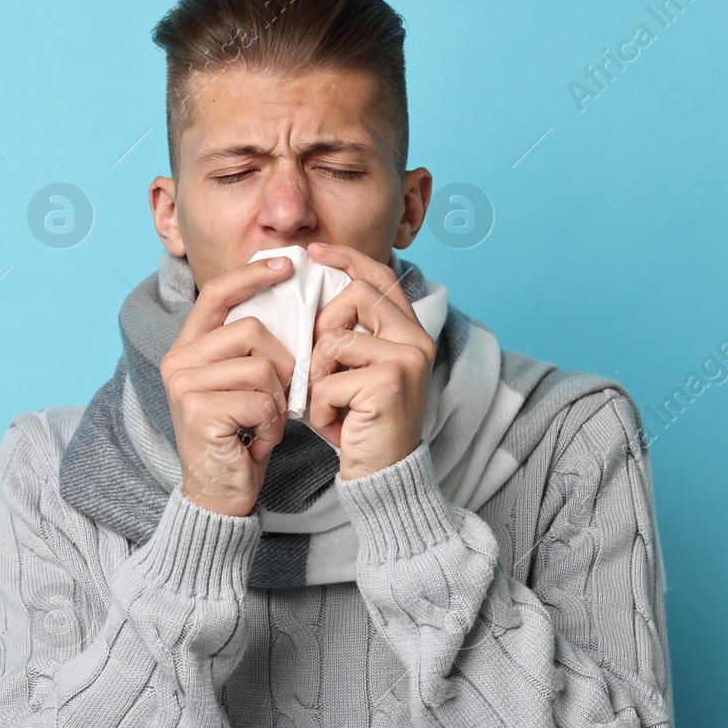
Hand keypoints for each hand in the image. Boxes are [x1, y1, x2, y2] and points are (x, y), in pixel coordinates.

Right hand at [162, 255, 295, 516]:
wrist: (220, 494)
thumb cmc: (240, 437)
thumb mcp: (245, 384)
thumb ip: (252, 348)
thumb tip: (287, 303)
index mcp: (187, 348)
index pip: (216, 294)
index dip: (251, 275)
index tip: (285, 265)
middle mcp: (178, 361)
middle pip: (251, 330)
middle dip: (281, 364)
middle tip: (278, 399)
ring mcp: (185, 385)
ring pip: (261, 367)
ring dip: (277, 401)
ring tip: (264, 424)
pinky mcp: (200, 410)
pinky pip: (262, 400)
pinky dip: (273, 425)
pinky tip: (259, 442)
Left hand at [303, 241, 435, 480]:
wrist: (382, 475)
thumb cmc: (361, 424)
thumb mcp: (354, 372)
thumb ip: (346, 336)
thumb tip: (312, 297)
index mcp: (410, 332)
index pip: (379, 277)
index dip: (347, 258)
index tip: (314, 252)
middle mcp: (416, 340)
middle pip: (355, 295)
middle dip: (324, 327)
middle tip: (322, 367)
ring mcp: (406, 359)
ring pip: (335, 338)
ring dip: (319, 374)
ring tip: (331, 402)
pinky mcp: (389, 382)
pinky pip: (330, 378)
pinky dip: (322, 406)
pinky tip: (336, 424)